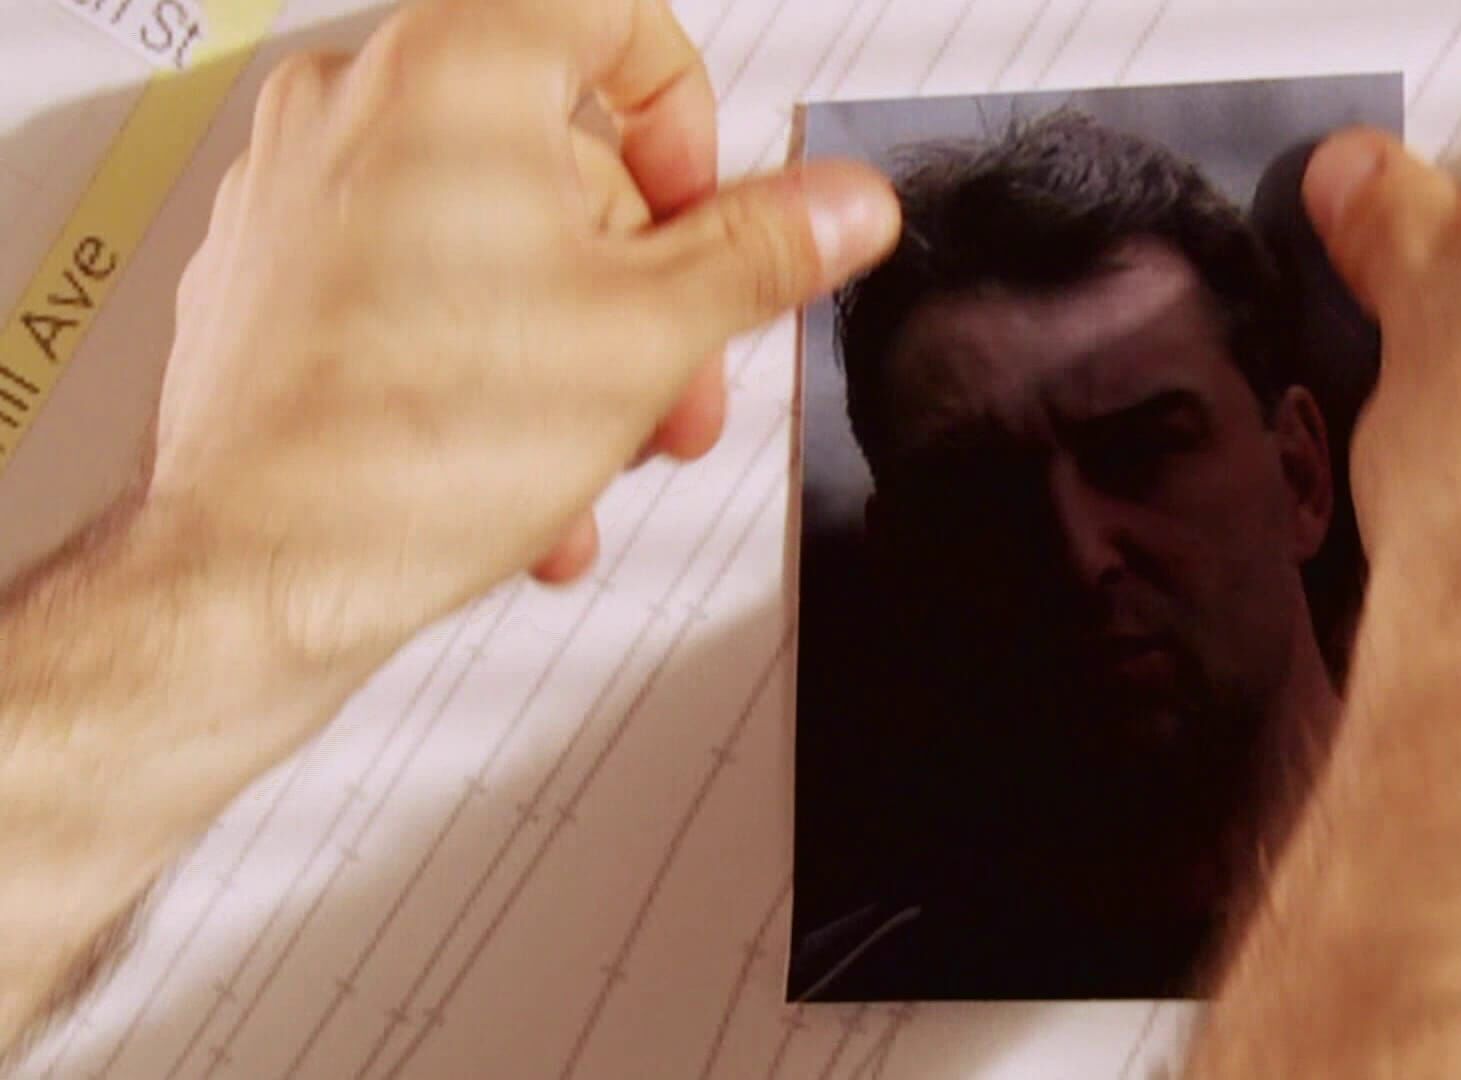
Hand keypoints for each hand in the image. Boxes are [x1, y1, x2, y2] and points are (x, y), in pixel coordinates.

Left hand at [152, 0, 899, 662]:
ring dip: (578, 339)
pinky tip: (529, 466)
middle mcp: (354, 106)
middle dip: (645, 275)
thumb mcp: (650, 336)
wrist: (254, 577)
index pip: (611, 14)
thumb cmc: (407, 449)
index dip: (687, 112)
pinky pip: (418, 291)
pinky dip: (488, 360)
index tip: (701, 204)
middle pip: (558, 147)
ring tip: (607, 440)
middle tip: (681, 365)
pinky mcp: (270, 278)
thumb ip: (763, 251)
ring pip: (492, 235)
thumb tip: (841, 206)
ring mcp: (298, 192)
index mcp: (451, 73)